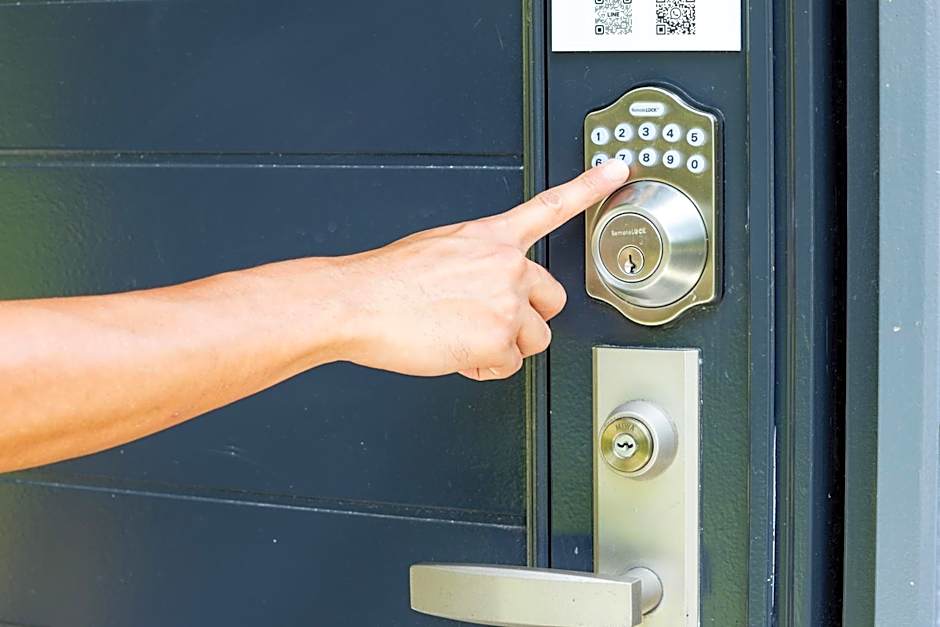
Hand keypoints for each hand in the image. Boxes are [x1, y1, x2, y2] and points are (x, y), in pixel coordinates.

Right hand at [335, 159, 630, 379]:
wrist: (358, 302)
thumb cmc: (387, 279)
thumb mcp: (439, 249)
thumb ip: (477, 260)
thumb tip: (486, 285)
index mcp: (491, 237)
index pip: (550, 206)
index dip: (589, 187)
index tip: (617, 170)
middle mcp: (507, 265)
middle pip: (552, 301)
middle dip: (526, 318)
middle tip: (488, 320)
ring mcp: (507, 303)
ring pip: (533, 340)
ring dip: (503, 346)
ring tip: (461, 336)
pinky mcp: (499, 340)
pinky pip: (506, 366)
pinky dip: (481, 367)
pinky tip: (454, 351)